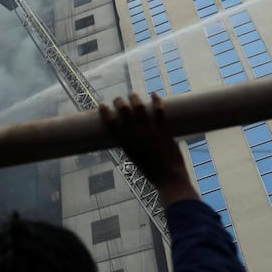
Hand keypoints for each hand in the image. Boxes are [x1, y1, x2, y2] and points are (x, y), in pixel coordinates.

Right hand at [99, 92, 198, 207]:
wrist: (169, 177)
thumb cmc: (151, 171)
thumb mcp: (134, 158)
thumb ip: (131, 145)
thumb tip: (129, 133)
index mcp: (126, 144)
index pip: (111, 123)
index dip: (105, 111)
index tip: (102, 105)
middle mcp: (136, 135)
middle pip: (124, 111)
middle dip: (119, 101)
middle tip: (119, 100)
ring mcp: (150, 131)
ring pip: (140, 107)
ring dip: (135, 98)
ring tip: (132, 95)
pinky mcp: (164, 130)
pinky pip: (159, 111)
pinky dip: (157, 100)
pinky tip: (154, 94)